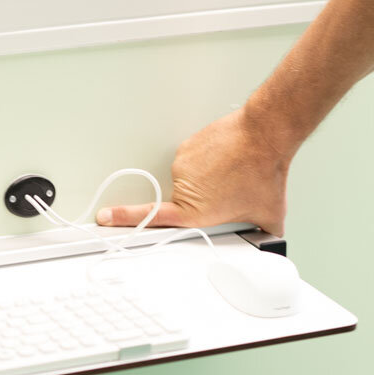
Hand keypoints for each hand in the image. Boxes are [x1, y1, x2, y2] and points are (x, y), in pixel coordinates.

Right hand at [96, 107, 291, 235]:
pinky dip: (208, 161)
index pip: (152, 218)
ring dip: (208, 178)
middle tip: (232, 190)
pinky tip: (227, 159)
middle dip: (206, 198)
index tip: (105, 218)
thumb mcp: (268, 215)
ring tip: (233, 172)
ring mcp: (183, 163)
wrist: (263, 135)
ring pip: (192, 179)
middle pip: (185, 200)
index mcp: (195, 210)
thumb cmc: (264, 173)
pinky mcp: (188, 145)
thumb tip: (266, 240)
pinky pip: (194, 159)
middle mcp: (183, 187)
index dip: (124, 218)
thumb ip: (261, 234)